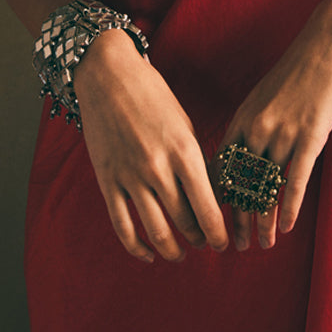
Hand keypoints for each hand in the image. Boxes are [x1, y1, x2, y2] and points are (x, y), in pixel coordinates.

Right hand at [74, 29, 228, 262]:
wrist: (108, 77)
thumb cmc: (153, 96)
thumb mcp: (184, 124)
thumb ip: (196, 160)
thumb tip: (210, 196)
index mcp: (184, 151)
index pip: (208, 207)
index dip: (218, 233)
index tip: (223, 243)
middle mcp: (158, 168)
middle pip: (185, 222)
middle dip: (199, 238)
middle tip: (206, 243)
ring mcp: (130, 177)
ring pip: (156, 231)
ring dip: (172, 249)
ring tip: (181, 253)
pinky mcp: (108, 181)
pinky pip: (123, 227)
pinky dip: (137, 248)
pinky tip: (148, 254)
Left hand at [222, 0, 331, 250]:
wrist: (327, 41)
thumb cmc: (298, 68)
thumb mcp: (264, 95)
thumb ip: (252, 125)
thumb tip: (242, 157)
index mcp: (242, 117)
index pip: (221, 168)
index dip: (217, 199)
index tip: (215, 220)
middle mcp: (257, 127)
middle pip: (241, 184)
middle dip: (237, 218)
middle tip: (237, 246)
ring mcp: (284, 132)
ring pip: (267, 188)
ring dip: (263, 221)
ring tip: (262, 244)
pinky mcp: (310, 135)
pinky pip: (295, 180)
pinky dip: (289, 207)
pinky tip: (286, 226)